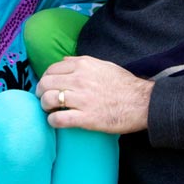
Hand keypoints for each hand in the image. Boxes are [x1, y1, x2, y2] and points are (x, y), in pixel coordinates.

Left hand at [35, 55, 152, 133]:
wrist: (142, 102)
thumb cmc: (124, 84)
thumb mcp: (103, 65)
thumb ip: (82, 62)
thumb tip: (65, 61)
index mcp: (83, 65)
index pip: (52, 69)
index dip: (45, 78)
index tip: (46, 85)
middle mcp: (79, 79)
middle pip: (46, 83)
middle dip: (40, 92)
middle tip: (42, 99)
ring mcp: (82, 99)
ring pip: (48, 100)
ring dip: (44, 106)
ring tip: (48, 110)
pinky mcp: (86, 118)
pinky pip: (59, 119)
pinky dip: (52, 121)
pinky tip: (54, 122)